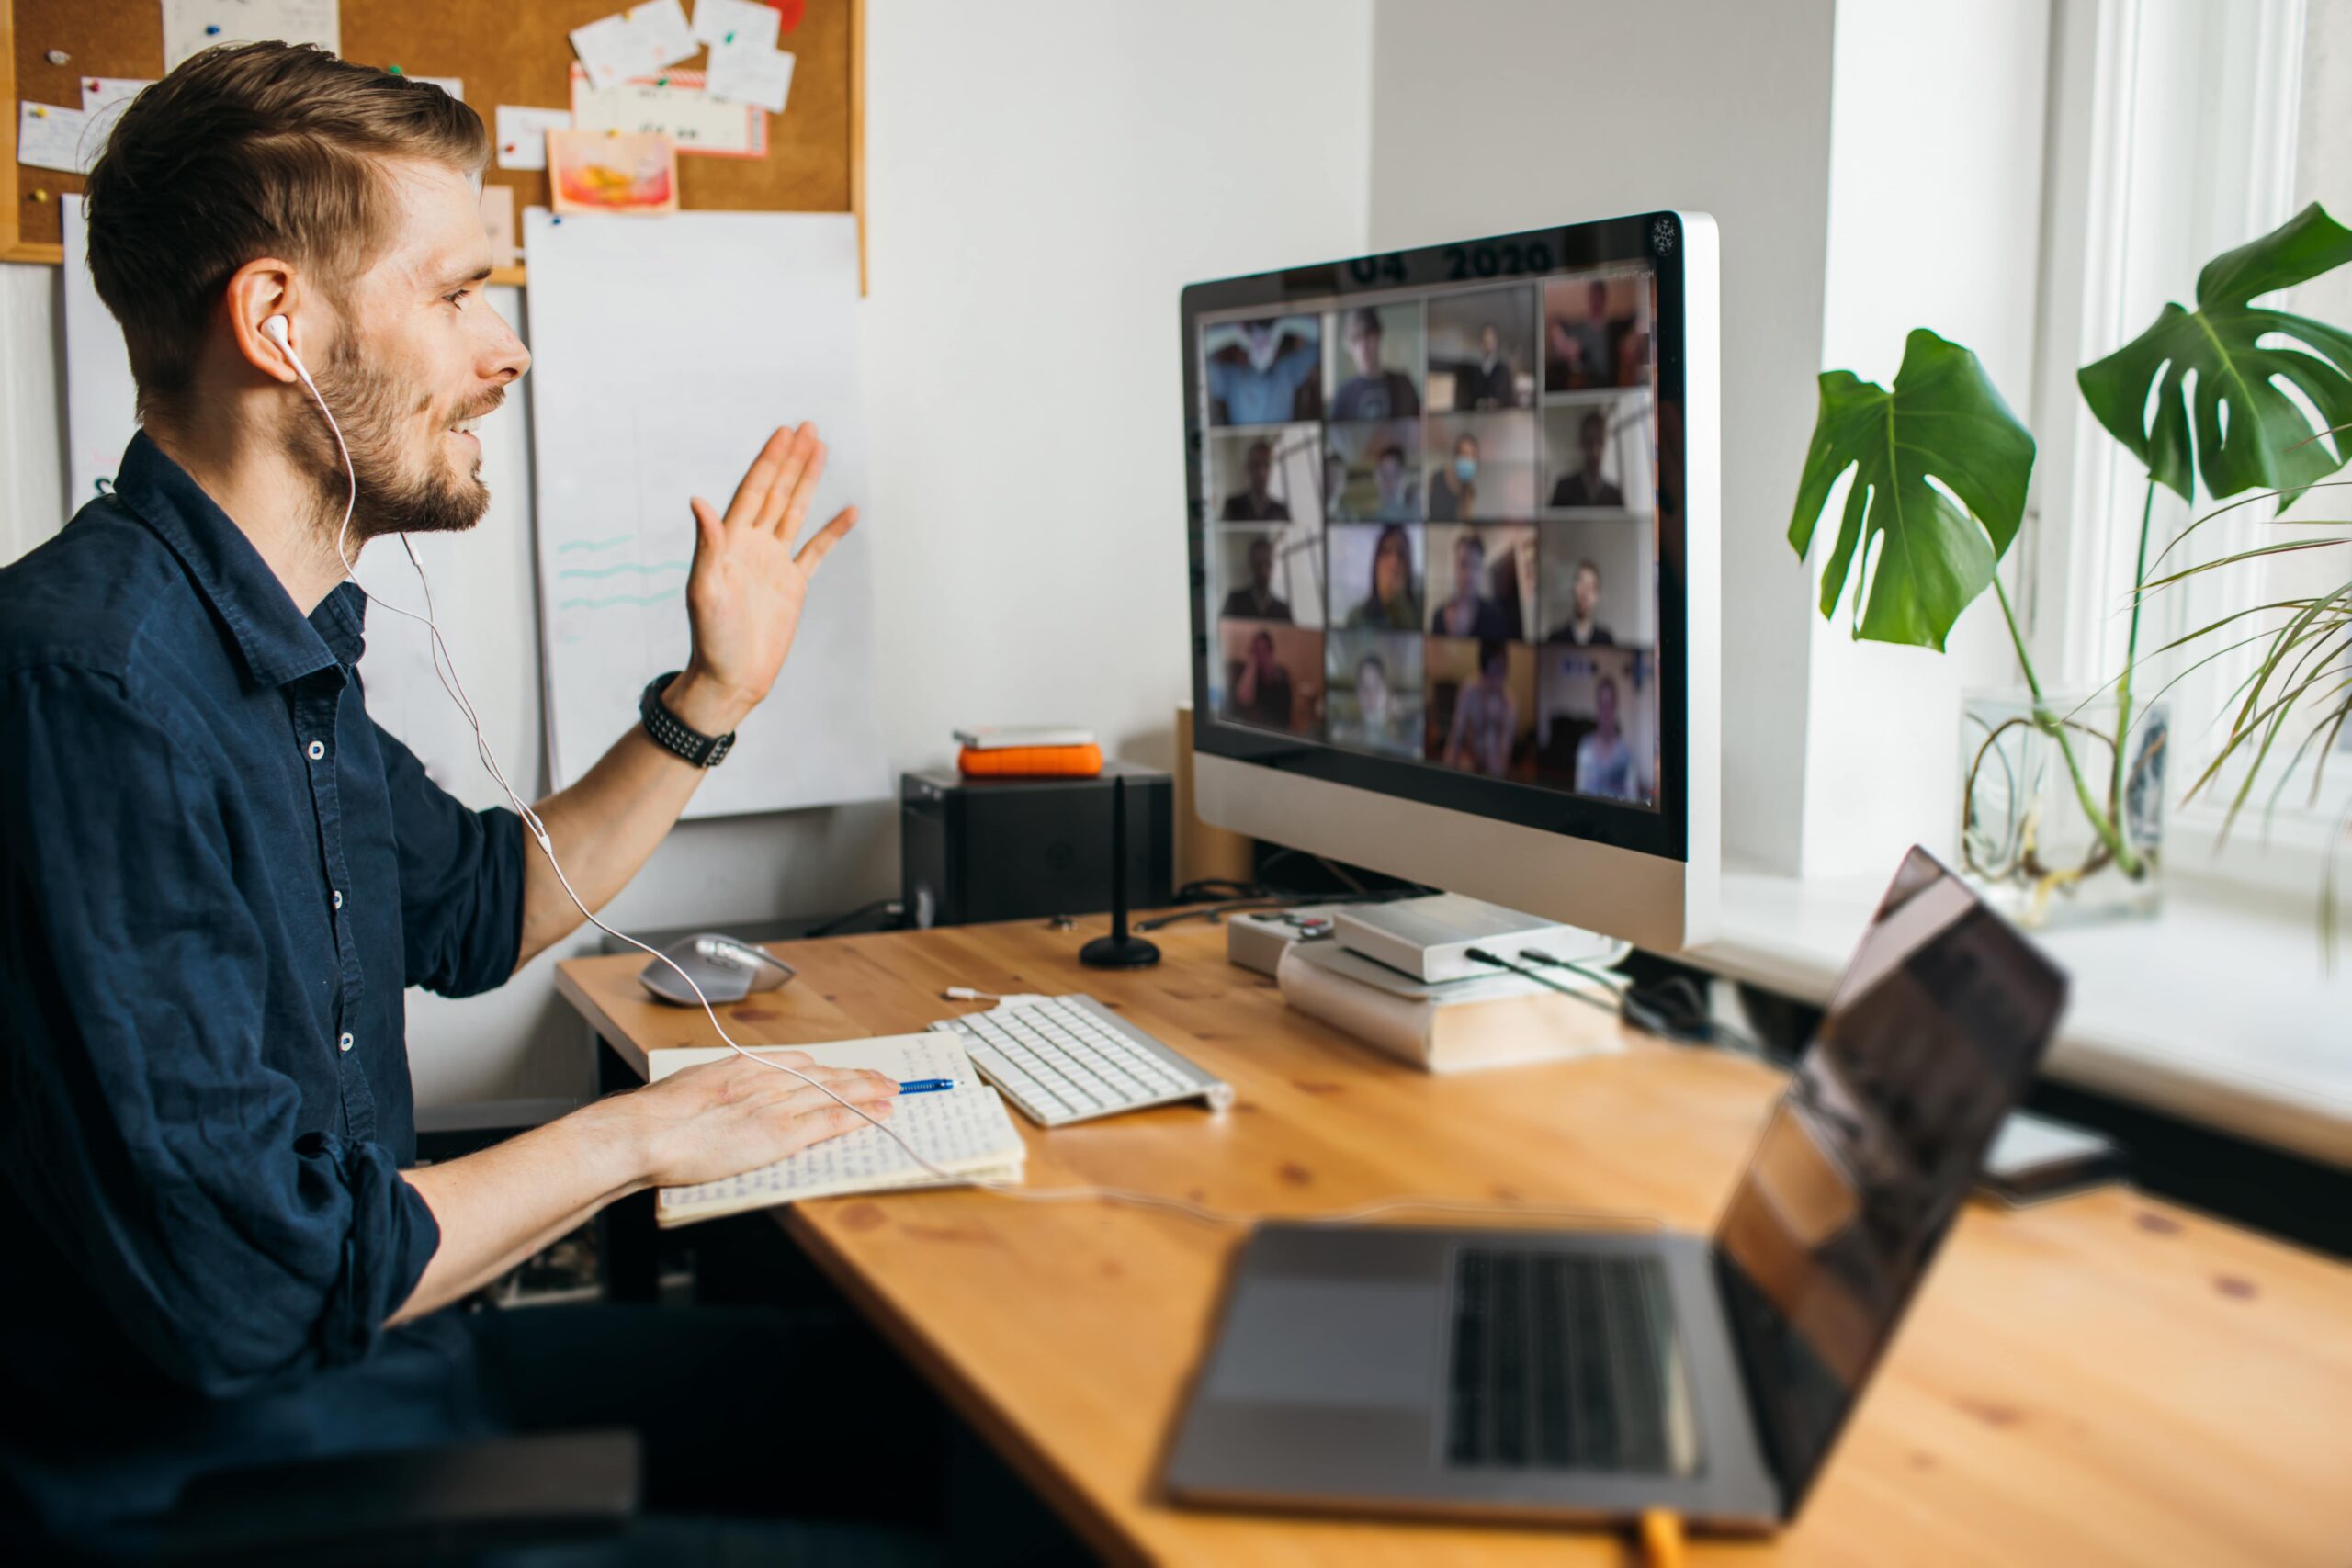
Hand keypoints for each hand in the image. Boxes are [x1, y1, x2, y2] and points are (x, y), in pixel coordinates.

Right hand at [620, 1051, 897, 1188]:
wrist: (647, 1130)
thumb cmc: (657, 1114)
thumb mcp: (692, 1085)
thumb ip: (717, 1086)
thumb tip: (720, 1092)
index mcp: (744, 1066)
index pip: (799, 1062)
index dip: (827, 1068)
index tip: (843, 1069)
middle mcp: (767, 1079)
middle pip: (824, 1074)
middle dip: (858, 1076)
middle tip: (884, 1078)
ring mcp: (776, 1105)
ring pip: (835, 1093)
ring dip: (868, 1092)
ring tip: (892, 1092)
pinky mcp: (780, 1134)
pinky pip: (829, 1122)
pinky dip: (858, 1116)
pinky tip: (877, 1114)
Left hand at [668, 424, 859, 735]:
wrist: (732, 677)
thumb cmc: (711, 639)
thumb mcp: (704, 590)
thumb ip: (707, 544)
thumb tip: (698, 501)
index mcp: (730, 542)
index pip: (753, 490)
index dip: (769, 460)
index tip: (783, 433)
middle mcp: (753, 545)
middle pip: (776, 491)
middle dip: (791, 459)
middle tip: (807, 427)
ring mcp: (774, 562)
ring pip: (795, 511)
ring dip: (808, 481)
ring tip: (821, 450)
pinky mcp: (793, 584)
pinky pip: (817, 550)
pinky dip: (832, 530)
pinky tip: (848, 511)